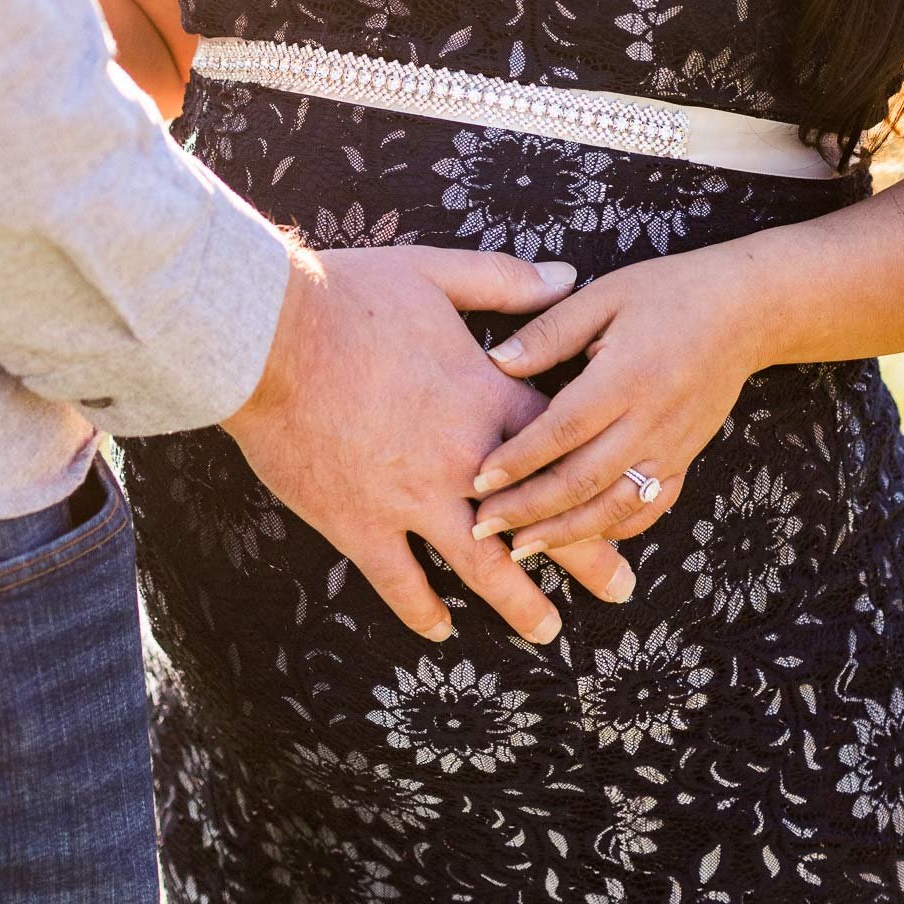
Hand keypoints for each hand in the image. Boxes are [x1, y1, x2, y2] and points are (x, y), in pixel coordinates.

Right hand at [225, 244, 634, 644]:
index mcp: (485, 398)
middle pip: (539, 519)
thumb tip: (568, 276)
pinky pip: (400, 582)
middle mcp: (462, 459)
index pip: (562, 447)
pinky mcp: (360, 524)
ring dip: (518, 601)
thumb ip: (505, 280)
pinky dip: (421, 610)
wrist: (270, 336)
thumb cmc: (350, 297)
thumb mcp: (435, 273)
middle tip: (622, 589)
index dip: (600, 474)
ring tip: (548, 630)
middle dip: (587, 558)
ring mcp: (412, 499)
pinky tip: (439, 630)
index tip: (633, 497)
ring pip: (480, 567)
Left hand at [467, 244, 772, 554]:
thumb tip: (497, 362)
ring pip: (615, 507)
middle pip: (583, 480)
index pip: (562, 430)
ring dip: (566, 533)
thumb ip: (551, 331)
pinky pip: (649, 508)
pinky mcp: (685, 460)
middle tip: (483, 527)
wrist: (746, 313)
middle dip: (529, 509)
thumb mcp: (606, 294)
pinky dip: (614, 529)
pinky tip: (581, 537)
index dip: (518, 459)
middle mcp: (650, 421)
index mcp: (626, 376)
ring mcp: (672, 448)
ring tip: (521, 548)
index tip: (478, 478)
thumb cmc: (669, 294)